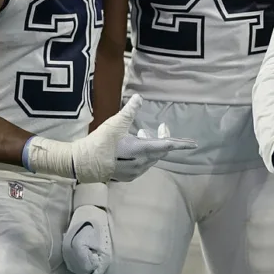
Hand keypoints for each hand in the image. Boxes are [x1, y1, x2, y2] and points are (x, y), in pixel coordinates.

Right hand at [22, 95, 197, 182]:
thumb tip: (139, 98)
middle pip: (160, 151)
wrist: (79, 163)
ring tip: (143, 132)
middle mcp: (141, 163)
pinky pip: (143, 164)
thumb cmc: (98, 143)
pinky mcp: (126, 175)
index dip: (181, 144)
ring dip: (152, 146)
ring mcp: (134, 172)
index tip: (194, 144)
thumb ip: (130, 111)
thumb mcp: (114, 123)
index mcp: (141, 151)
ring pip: (151, 158)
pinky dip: (144, 153)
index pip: (166, 146)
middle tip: (162, 126)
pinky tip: (135, 146)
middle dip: (163, 138)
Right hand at [62, 203, 111, 273]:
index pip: (86, 268)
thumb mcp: (105, 244)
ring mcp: (64, 249)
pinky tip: (85, 254)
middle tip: (96, 254)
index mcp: (77, 247)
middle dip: (89, 265)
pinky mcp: (64, 249)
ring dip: (84, 264)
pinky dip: (79, 262)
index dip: (95, 264)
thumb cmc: (99, 225)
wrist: (88, 211)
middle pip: (79, 270)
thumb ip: (101, 262)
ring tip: (91, 253)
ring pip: (74, 267)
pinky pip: (71, 262)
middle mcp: (67, 250)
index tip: (99, 254)